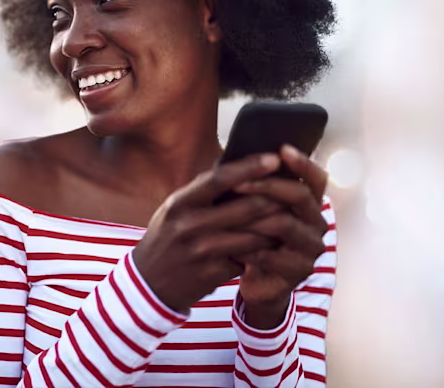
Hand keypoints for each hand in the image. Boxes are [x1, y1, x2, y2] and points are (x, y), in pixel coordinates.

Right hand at [132, 153, 286, 311]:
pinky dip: (264, 251)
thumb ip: (202, 191)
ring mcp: (201, 251)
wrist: (149, 284)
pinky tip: (273, 245)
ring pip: (255, 234)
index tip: (274, 158)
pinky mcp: (212, 273)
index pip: (219, 178)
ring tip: (289, 218)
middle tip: (294, 192)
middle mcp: (189, 225)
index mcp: (180, 203)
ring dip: (275, 227)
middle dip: (276, 199)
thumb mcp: (174, 209)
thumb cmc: (167, 238)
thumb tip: (237, 163)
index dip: (250, 167)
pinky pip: (249, 258)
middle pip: (247, 206)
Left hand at [230, 144, 329, 326]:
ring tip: (226, 218)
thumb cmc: (252, 238)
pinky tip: (231, 247)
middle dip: (266, 186)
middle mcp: (317, 222)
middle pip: (300, 195)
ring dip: (253, 219)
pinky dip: (249, 248)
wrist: (256, 281)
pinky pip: (273, 254)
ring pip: (284, 224)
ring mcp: (312, 247)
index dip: (302, 163)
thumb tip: (231, 154)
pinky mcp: (300, 271)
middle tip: (237, 184)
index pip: (316, 177)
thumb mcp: (252, 209)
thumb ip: (252, 185)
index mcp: (309, 203)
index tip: (281, 149)